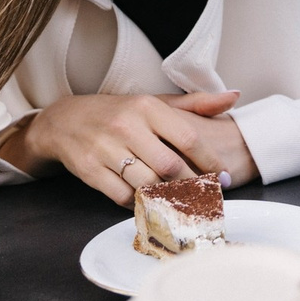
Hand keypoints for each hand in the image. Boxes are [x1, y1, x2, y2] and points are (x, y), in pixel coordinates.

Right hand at [7, 91, 255, 204]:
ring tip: (182, 203)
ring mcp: (105, 149)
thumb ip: (196, 104)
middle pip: (170, 166)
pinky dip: (138, 203)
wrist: (66, 120)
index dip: (210, 162)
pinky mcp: (88, 169)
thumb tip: (233, 97)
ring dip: (166, 198)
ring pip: (146, 184)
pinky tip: (149, 202)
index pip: (188, 138)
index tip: (223, 176)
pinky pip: (121, 196)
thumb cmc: (121, 113)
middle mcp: (127, 126)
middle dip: (192, 186)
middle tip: (205, 197)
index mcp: (147, 107)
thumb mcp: (155, 103)